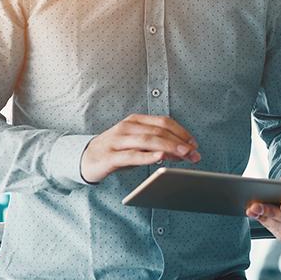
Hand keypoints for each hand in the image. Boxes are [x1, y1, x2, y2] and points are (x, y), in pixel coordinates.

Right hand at [80, 114, 200, 183]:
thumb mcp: (137, 145)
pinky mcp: (110, 156)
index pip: (164, 122)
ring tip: (184, 155)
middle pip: (159, 132)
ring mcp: (118, 141)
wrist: (86, 158)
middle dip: (180, 143)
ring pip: (147, 141)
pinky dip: (147, 156)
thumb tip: (180, 152)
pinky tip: (160, 157)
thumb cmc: (116, 151)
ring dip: (169, 148)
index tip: (194, 144)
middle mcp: (127, 128)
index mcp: (136, 121)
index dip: (182, 132)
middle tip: (194, 154)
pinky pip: (131, 155)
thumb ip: (157, 146)